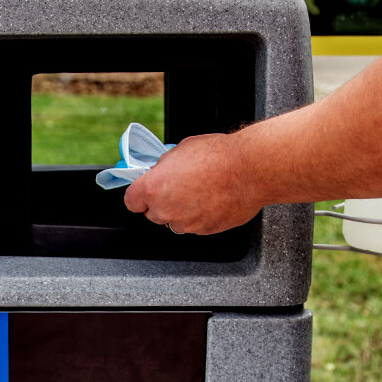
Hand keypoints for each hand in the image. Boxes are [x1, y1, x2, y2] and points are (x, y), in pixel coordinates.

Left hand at [123, 133, 263, 234]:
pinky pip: (196, 225)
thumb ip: (164, 167)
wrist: (250, 169)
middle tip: (178, 186)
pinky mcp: (206, 230)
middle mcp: (166, 210)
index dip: (139, 195)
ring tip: (199, 192)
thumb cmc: (218, 155)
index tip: (145, 191)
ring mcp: (186, 223)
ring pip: (175, 221)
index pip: (132, 201)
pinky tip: (212, 199)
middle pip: (153, 214)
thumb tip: (161, 171)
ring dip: (181, 211)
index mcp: (153, 188)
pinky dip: (200, 216)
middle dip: (161, 202)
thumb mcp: (180, 150)